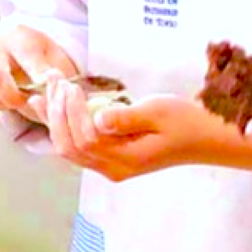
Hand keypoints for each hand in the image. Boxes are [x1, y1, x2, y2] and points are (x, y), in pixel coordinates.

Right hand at [0, 25, 76, 123]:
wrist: (27, 55)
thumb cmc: (45, 60)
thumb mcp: (60, 63)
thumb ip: (59, 77)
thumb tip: (53, 92)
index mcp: (21, 36)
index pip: (25, 53)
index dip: (36, 72)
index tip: (45, 87)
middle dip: (11, 96)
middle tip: (25, 103)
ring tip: (14, 103)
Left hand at [43, 81, 218, 183]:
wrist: (207, 137)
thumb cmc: (188, 122)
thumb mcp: (159, 112)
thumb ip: (126, 117)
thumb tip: (96, 117)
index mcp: (126, 160)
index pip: (86, 140)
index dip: (72, 114)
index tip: (70, 86)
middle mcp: (114, 168)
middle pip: (71, 148)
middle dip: (56, 115)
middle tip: (53, 83)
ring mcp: (112, 166)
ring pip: (70, 148)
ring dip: (54, 120)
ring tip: (44, 92)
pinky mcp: (112, 157)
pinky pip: (79, 145)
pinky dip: (64, 126)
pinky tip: (55, 108)